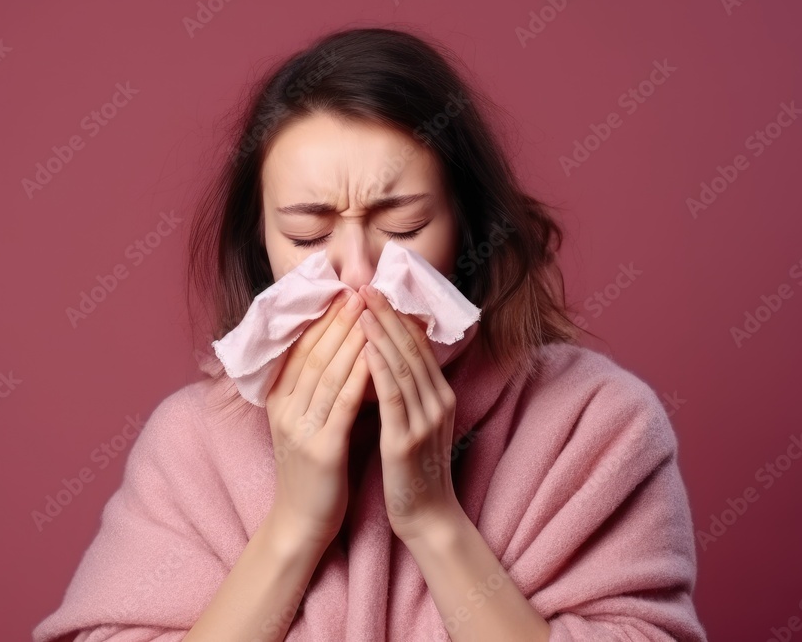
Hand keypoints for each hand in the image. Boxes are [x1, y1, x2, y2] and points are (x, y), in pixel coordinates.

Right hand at [264, 288, 370, 548]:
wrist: (302, 522)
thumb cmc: (311, 470)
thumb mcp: (303, 422)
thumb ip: (314, 389)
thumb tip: (339, 349)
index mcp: (277, 401)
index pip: (300, 349)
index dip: (322, 320)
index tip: (344, 293)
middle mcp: (284, 410)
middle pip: (314, 355)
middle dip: (338, 321)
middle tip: (359, 292)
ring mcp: (300, 429)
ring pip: (328, 373)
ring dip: (351, 339)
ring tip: (370, 312)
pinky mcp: (321, 449)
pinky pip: (343, 403)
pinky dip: (359, 375)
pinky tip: (375, 355)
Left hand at [357, 284, 463, 543]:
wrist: (427, 517)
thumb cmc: (413, 469)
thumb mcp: (416, 422)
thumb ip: (408, 391)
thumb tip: (385, 356)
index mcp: (440, 396)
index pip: (418, 346)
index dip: (396, 315)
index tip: (376, 289)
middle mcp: (438, 402)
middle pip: (412, 348)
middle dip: (388, 314)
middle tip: (366, 284)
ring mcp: (425, 420)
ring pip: (403, 366)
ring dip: (381, 333)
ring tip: (361, 306)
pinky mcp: (407, 440)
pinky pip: (394, 397)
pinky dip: (380, 369)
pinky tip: (366, 348)